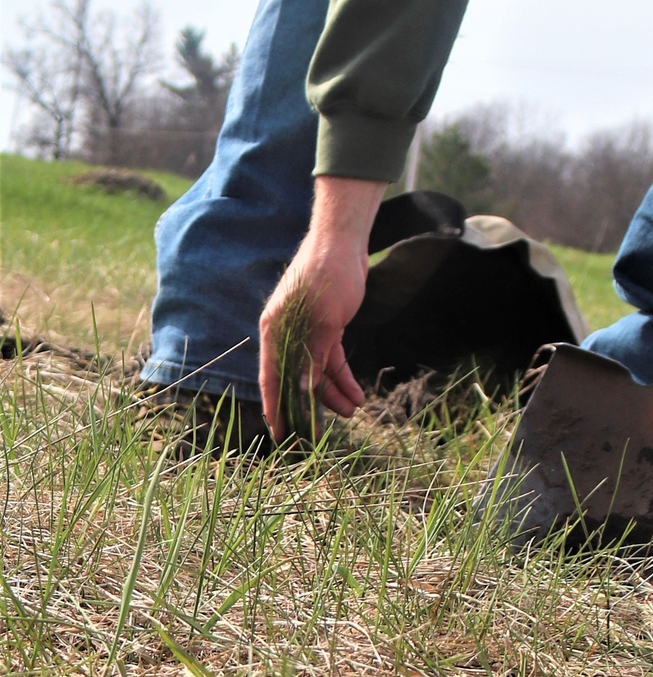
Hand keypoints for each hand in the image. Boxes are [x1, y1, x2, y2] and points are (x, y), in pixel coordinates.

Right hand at [259, 174, 385, 438]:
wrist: (345, 242)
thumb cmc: (328, 275)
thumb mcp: (325, 319)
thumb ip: (313, 355)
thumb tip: (301, 389)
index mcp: (275, 330)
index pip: (272, 376)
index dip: (276, 406)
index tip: (280, 433)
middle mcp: (287, 333)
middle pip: (295, 377)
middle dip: (311, 405)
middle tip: (322, 434)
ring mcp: (306, 330)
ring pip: (316, 370)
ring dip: (333, 392)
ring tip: (353, 410)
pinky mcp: (326, 326)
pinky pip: (330, 358)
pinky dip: (342, 375)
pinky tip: (356, 393)